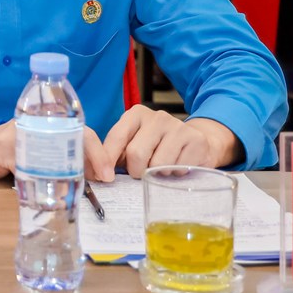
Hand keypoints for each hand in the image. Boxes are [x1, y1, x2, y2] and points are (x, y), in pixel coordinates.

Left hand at [85, 107, 238, 180]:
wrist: (197, 143)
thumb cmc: (158, 147)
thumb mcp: (135, 145)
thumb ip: (116, 155)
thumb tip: (96, 173)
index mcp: (135, 115)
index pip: (116, 137)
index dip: (107, 160)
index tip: (105, 177)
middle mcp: (157, 117)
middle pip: (136, 153)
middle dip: (135, 170)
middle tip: (141, 172)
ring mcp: (177, 127)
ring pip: (157, 164)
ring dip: (157, 174)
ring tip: (161, 168)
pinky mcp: (195, 140)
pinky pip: (177, 169)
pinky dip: (174, 174)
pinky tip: (177, 166)